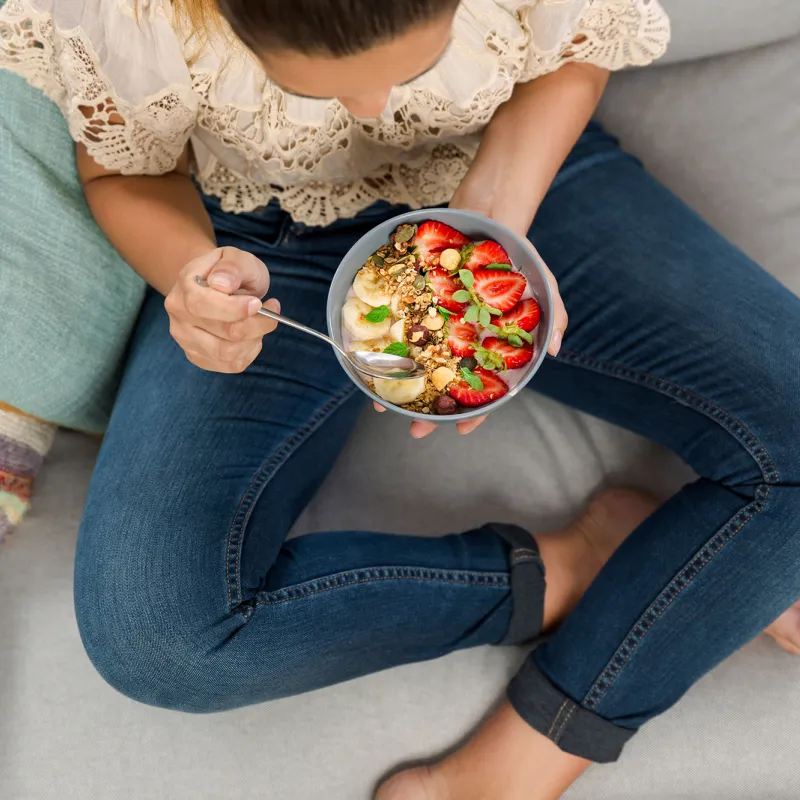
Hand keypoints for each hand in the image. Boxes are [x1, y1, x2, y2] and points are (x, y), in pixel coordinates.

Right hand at [165, 247, 279, 372]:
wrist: (216, 285)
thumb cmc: (229, 272)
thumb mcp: (236, 258)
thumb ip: (232, 267)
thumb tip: (222, 283)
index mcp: (184, 287)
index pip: (203, 305)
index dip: (235, 309)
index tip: (258, 303)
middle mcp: (179, 316)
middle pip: (224, 332)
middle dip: (257, 323)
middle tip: (272, 310)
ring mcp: (186, 340)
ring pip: (228, 353)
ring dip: (255, 339)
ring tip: (260, 322)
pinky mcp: (199, 357)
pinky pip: (231, 364)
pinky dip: (250, 352)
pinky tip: (251, 336)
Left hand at [382, 177, 567, 438]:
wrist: (488, 213)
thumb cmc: (519, 254)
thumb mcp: (543, 284)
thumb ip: (552, 317)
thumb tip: (551, 351)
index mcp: (489, 346)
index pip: (485, 389)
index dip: (476, 411)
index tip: (462, 429)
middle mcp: (461, 340)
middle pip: (445, 384)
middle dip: (430, 411)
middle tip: (415, 432)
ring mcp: (437, 324)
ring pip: (418, 363)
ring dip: (402, 388)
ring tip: (384, 406)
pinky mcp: (416, 304)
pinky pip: (399, 329)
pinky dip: (387, 346)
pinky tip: (372, 363)